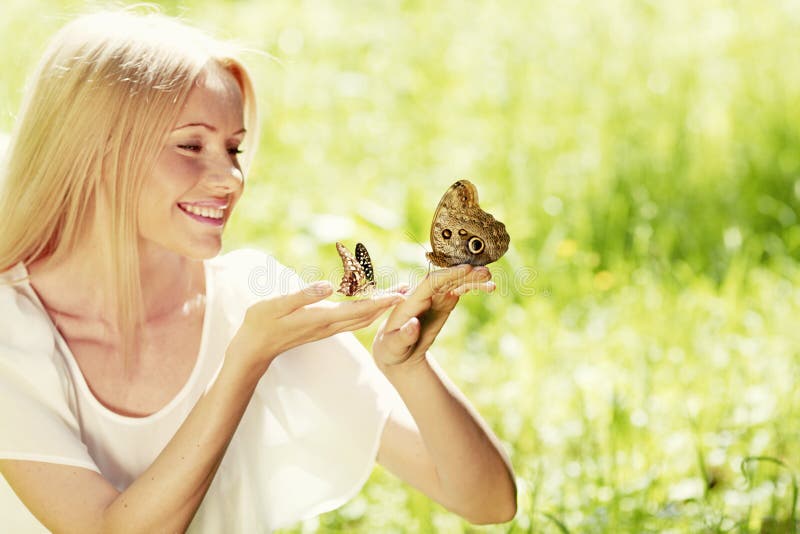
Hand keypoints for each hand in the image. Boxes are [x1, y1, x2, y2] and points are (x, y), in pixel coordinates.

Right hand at [228, 281, 403, 371]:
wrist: (253, 349)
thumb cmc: (260, 323)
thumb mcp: (276, 305)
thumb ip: (302, 295)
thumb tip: (328, 285)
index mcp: (321, 317)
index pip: (359, 309)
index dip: (382, 302)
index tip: (401, 294)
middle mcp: (328, 325)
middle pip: (367, 316)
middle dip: (388, 304)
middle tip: (408, 290)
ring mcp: (326, 329)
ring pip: (361, 320)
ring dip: (380, 308)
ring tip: (395, 295)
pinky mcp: (322, 328)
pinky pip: (352, 321)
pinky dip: (367, 312)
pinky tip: (370, 304)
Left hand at [372, 264, 494, 369]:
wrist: (398, 351)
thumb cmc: (392, 348)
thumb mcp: (394, 346)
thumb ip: (403, 336)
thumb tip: (413, 325)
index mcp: (411, 301)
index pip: (430, 282)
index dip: (448, 275)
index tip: (466, 269)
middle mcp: (423, 295)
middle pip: (446, 279)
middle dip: (465, 274)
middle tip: (485, 272)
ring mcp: (434, 297)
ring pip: (455, 283)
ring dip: (472, 279)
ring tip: (491, 279)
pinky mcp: (443, 303)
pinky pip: (459, 291)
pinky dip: (473, 288)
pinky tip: (488, 287)